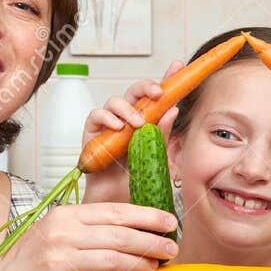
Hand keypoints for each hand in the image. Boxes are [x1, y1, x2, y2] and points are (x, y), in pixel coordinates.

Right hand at [0, 201, 177, 270]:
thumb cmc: (35, 255)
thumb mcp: (57, 228)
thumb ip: (90, 224)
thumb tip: (134, 222)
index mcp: (65, 215)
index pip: (115, 212)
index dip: (146, 216)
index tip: (170, 222)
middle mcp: (62, 235)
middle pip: (119, 235)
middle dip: (151, 241)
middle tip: (171, 248)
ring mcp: (60, 261)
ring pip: (113, 260)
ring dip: (141, 263)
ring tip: (158, 266)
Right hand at [81, 60, 185, 203]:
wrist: (117, 205)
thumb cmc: (136, 184)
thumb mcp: (157, 159)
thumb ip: (163, 135)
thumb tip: (173, 109)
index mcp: (147, 123)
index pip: (156, 98)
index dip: (167, 79)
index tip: (178, 65)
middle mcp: (128, 121)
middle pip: (135, 92)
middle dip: (146, 86)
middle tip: (158, 93)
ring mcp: (109, 126)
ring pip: (115, 101)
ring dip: (128, 108)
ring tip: (138, 124)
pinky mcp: (92, 135)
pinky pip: (95, 116)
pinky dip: (106, 117)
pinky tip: (117, 127)